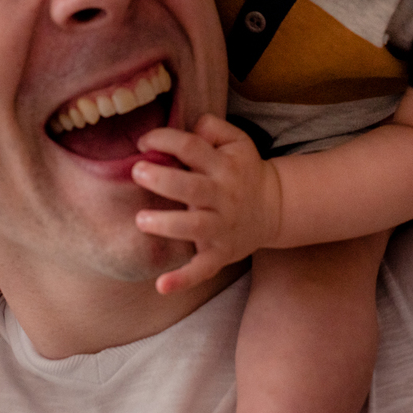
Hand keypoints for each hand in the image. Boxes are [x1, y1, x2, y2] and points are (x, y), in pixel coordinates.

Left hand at [132, 114, 281, 293]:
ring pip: (194, 226)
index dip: (166, 141)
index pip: (192, 148)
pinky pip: (202, 268)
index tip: (143, 142)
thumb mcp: (237, 141)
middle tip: (137, 172)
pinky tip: (161, 286)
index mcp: (223, 166)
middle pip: (191, 187)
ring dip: (167, 224)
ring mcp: (222, 226)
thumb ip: (213, 128)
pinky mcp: (220, 253)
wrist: (275, 207)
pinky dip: (183, 279)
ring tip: (141, 220)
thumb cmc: (243, 170)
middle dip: (162, 179)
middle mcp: (222, 196)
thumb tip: (189, 126)